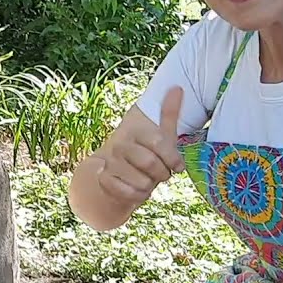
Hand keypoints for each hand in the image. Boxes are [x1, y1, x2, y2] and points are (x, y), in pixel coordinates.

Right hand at [96, 86, 185, 205]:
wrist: (112, 170)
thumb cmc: (143, 152)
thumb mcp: (159, 134)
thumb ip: (169, 113)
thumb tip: (178, 86)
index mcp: (135, 131)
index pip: (159, 143)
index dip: (173, 159)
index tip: (178, 167)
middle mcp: (120, 144)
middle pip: (150, 164)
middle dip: (161, 174)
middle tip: (161, 175)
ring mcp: (110, 162)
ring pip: (141, 181)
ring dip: (149, 187)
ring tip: (146, 181)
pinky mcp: (104, 179)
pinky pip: (129, 193)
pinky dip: (137, 196)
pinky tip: (136, 190)